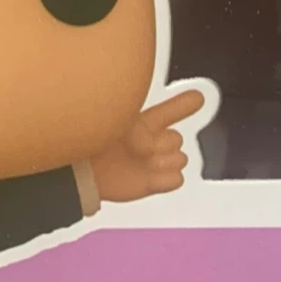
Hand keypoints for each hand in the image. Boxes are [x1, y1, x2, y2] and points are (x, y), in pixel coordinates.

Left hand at [89, 89, 204, 203]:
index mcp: (143, 123)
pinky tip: (150, 175)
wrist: (82, 173)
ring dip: (164, 160)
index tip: (198, 98)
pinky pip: (177, 179)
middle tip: (141, 146)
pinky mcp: (153, 183)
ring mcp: (153, 163)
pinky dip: (166, 178)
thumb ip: (140, 126)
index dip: (185, 104)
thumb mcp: (118, 124)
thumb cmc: (94, 143)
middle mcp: (151, 142)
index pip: (171, 110)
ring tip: (143, 163)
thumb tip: (154, 140)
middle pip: (178, 139)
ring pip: (180, 159)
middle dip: (164, 142)